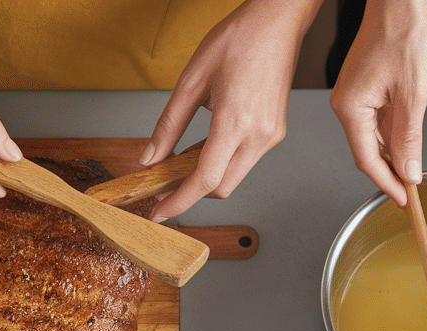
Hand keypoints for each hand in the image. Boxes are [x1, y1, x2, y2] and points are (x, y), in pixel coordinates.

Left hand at [140, 0, 323, 221]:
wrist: (277, 22)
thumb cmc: (239, 39)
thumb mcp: (191, 81)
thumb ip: (168, 125)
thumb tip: (150, 158)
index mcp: (236, 121)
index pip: (204, 179)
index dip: (179, 201)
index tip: (160, 212)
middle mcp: (259, 135)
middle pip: (220, 187)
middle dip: (190, 193)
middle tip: (162, 187)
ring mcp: (271, 136)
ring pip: (233, 177)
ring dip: (205, 178)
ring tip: (179, 164)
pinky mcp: (275, 133)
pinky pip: (244, 161)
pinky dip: (221, 163)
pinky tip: (204, 149)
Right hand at [329, 0, 426, 205]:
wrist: (399, 1)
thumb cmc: (403, 34)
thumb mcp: (412, 94)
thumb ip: (409, 138)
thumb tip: (408, 171)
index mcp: (350, 108)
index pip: (366, 159)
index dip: (386, 183)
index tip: (403, 199)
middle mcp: (346, 104)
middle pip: (366, 150)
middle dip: (389, 172)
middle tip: (410, 191)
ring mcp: (353, 95)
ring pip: (372, 136)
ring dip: (391, 154)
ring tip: (411, 171)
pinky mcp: (364, 87)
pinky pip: (375, 120)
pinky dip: (390, 135)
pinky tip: (404, 143)